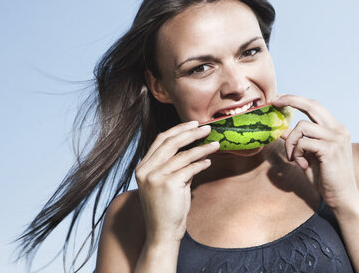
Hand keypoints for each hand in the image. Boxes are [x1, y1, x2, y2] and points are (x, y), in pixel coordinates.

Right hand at [135, 121, 219, 245]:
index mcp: (143, 167)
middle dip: (191, 133)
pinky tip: (209, 162)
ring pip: (183, 155)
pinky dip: (201, 163)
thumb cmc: (167, 209)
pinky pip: (189, 168)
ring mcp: (155, 177)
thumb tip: (195, 150)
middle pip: (170, 142)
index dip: (178, 130)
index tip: (193, 124)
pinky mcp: (168, 184)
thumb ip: (177, 166)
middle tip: (206, 128)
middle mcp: (146, 170)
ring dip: (202, 148)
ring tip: (215, 145)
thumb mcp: (168, 183)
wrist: (162, 233)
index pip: (160, 140)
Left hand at [272, 94, 358, 210]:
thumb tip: (282, 129)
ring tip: (294, 158)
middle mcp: (339, 130)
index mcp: (336, 129)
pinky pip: (302, 143)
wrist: (343, 198)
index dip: (296, 100)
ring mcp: (336, 138)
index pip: (315, 106)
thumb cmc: (326, 178)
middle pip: (311, 105)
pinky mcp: (330, 149)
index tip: (279, 98)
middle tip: (273, 102)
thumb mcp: (309, 156)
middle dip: (290, 100)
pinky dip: (296, 153)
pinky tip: (303, 165)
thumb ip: (299, 141)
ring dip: (291, 143)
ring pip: (301, 127)